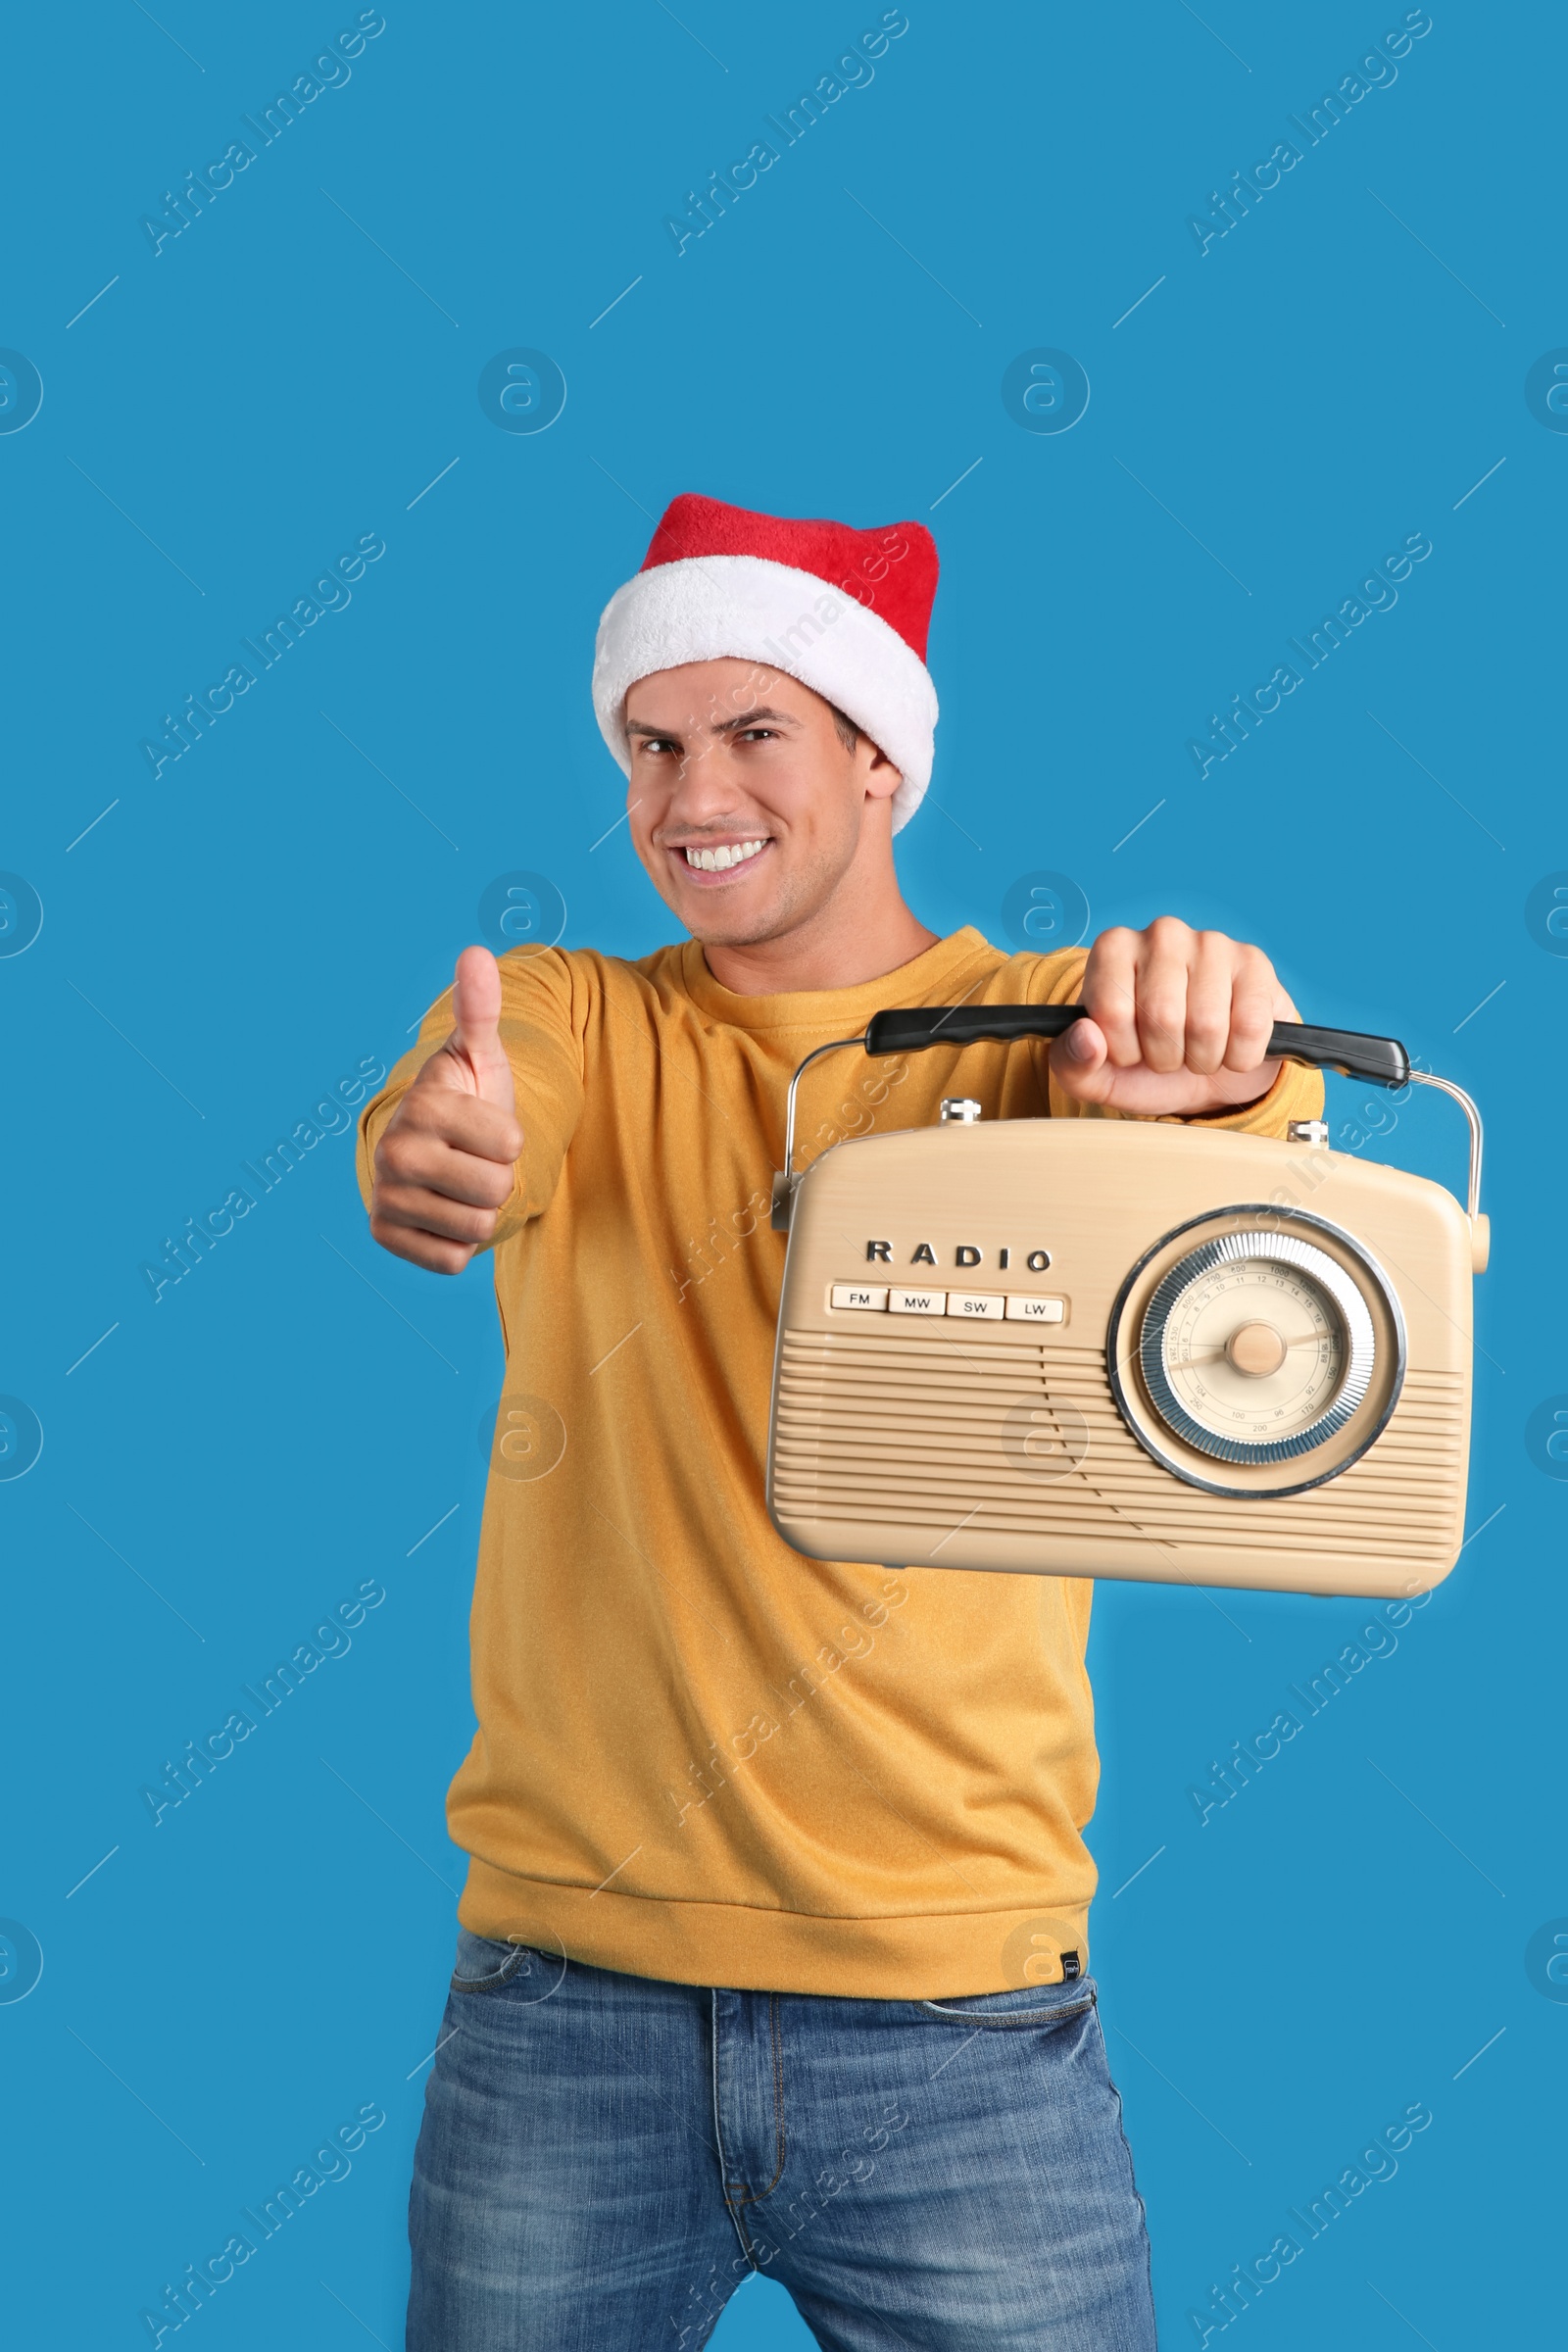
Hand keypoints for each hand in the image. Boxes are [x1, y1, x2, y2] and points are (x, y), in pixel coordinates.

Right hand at [369, 946, 522, 1272]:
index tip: (486, 1128)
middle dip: (499, 1179)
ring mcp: (385, 1196)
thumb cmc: (465, 1101)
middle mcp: (394, 1151)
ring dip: (481, 1211)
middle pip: (495, 1189)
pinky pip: (452, 1259)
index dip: (511, 1139)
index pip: (511, 1145)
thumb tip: (476, 952)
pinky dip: (458, 1243)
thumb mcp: (479, 1056)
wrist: (428, 1150)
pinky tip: (442, 1213)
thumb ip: (480, 1009)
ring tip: (460, 1185)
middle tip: (475, 1161)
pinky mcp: (383, 1235)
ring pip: (477, 1227)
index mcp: (424, 1104)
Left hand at [1049, 917, 1296, 1117]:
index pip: (1111, 1009)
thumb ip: (1071, 1062)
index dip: (1122, 1049)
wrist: (1208, 1070)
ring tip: (1196, 1050)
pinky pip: (1249, 1027)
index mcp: (1113, 949)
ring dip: (1202, 1059)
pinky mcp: (1255, 964)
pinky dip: (1239, 1056)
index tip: (1129, 1049)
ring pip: (1207, 1025)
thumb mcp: (1098, 1075)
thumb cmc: (1147, 1065)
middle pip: (1162, 1017)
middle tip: (1167, 1054)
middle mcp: (1161, 934)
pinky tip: (1230, 1045)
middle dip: (1165, 1056)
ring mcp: (1212, 943)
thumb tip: (1086, 1037)